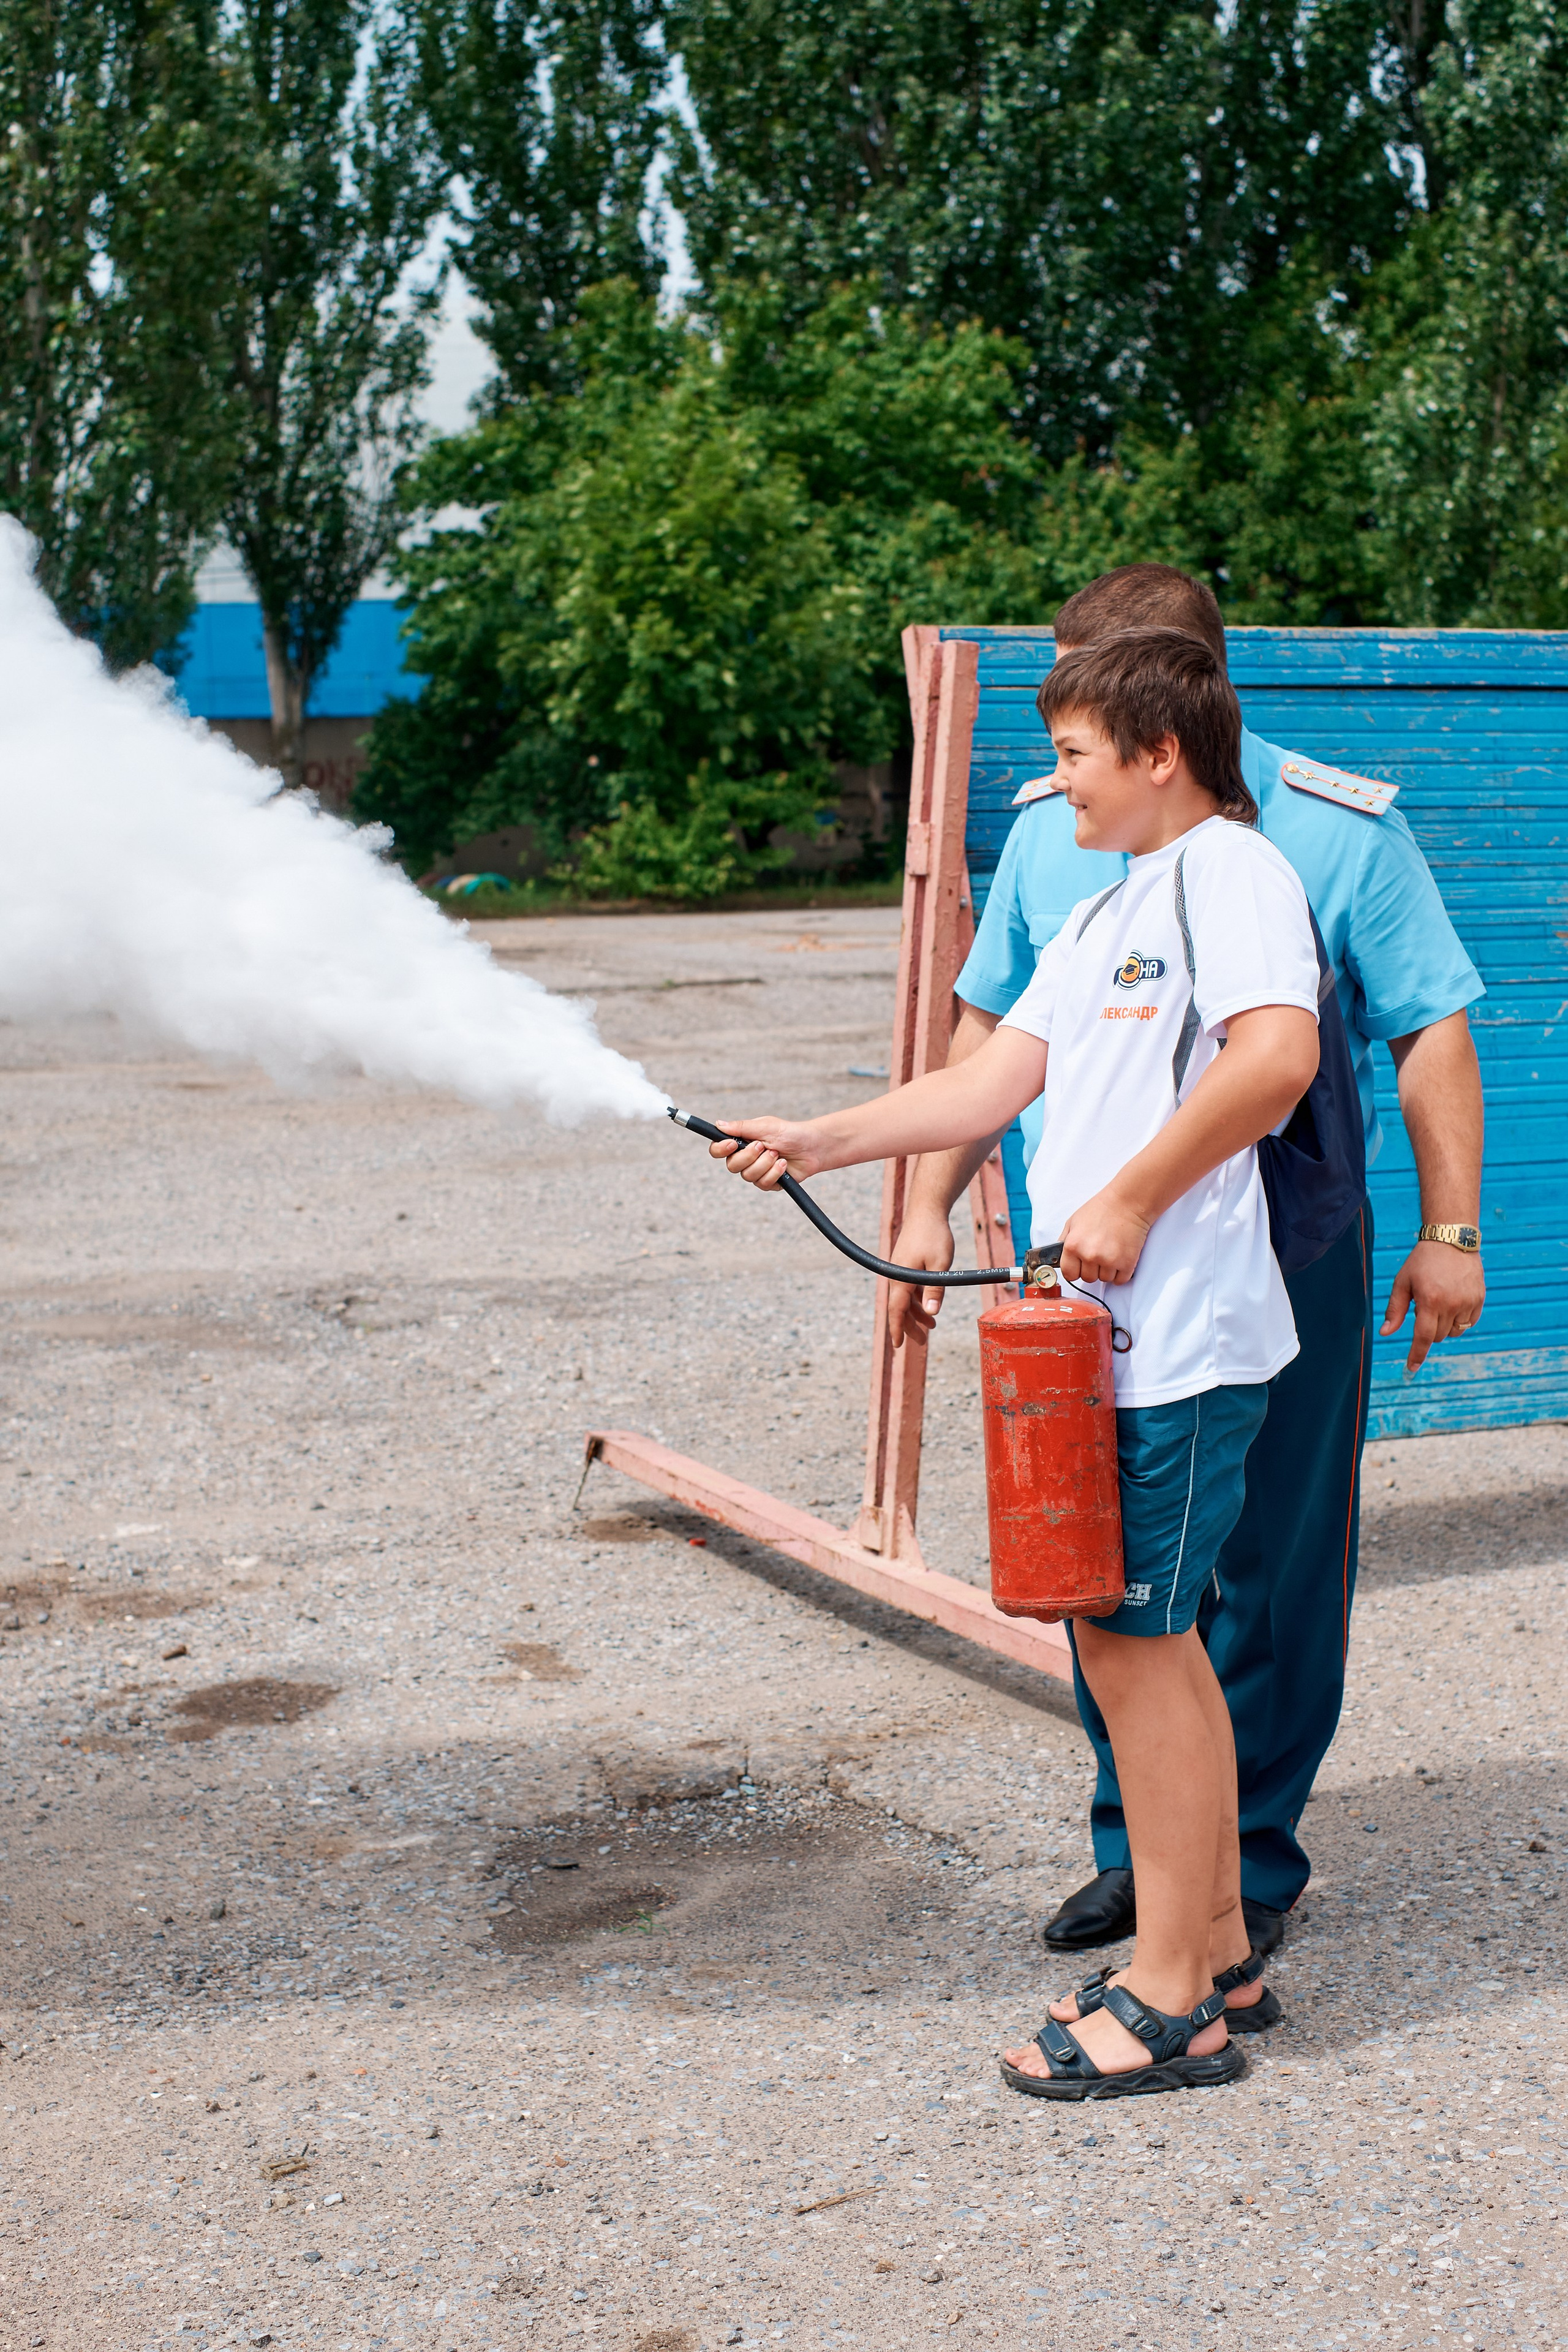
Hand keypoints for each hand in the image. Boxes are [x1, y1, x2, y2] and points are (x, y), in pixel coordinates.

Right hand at [708, 1117, 828, 1188]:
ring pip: (748, 1176)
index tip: (732, 1144)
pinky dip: (774, 1173)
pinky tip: (784, 1164)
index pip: (718, 1150)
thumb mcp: (765, 1126)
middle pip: (731, 1166)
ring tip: (778, 1154)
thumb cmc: (789, 1133)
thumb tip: (718, 1124)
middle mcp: (745, 1159)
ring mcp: (756, 1172)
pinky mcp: (769, 1183)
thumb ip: (741, 1127)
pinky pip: (763, 1183)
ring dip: (765, 1164)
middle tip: (764, 1146)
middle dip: (749, 1156)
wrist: (812, 1147)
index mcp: (741, 1142)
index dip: (720, 1149)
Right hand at [886, 1207, 955, 1350]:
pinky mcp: (906, 1263)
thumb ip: (935, 1289)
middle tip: (923, 1341)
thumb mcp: (940, 1264)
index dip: (898, 1329)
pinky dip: (916, 1299)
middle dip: (910, 1326)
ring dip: (915, 1313)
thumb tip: (931, 1313)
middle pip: (899, 1308)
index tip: (898, 1346)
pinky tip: (927, 1304)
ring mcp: (900, 1269)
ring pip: (905, 1298)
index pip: (896, 1310)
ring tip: (931, 1326)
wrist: (926, 1210)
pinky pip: (908, 1287)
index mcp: (902, 1278)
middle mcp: (897, 1276)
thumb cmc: (934, 1235)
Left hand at [1059, 1188, 1151, 1288]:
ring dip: (1107, 1270)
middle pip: (1088, 1278)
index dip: (1075, 1270)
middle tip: (1098, 1253)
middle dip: (1092, 1269)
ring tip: (1110, 1251)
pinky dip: (1121, 1272)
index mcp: (1073, 1246)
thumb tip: (1059, 1257)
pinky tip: (1120, 1257)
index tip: (1079, 1267)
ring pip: (1104, 1279)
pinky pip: (1120, 1280)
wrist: (1127, 1203)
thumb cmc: (1102, 1209)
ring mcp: (1109, 1260)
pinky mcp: (1127, 1263)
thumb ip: (1064, 1241)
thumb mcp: (1073, 1222)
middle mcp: (1090, 1255)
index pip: (1069, 1274)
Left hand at [1380, 1239, 1485, 1372]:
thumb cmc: (1422, 1262)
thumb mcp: (1402, 1282)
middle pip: (1437, 1336)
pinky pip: (1468, 1323)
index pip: (1423, 1337)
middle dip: (1428, 1329)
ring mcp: (1468, 1302)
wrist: (1451, 1240)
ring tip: (1438, 1301)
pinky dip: (1458, 1319)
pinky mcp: (1480, 1299)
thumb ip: (1394, 1310)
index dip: (1417, 1354)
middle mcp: (1452, 1303)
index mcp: (1430, 1300)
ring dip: (1443, 1325)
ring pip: (1453, 1332)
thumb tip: (1385, 1333)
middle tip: (1424, 1305)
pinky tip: (1452, 1300)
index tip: (1411, 1368)